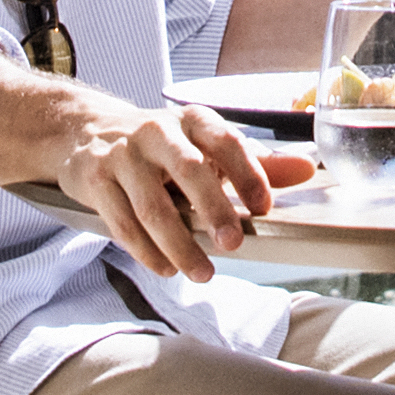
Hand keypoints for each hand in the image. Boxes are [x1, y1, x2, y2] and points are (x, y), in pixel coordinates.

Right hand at [60, 97, 289, 277]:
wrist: (87, 133)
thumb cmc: (161, 146)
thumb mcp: (206, 147)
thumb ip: (255, 162)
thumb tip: (307, 169)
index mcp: (193, 121)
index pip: (227, 141)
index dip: (248, 173)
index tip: (264, 207)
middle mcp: (158, 131)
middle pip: (190, 171)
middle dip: (214, 210)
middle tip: (233, 244)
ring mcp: (123, 155)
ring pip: (153, 207)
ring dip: (179, 245)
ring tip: (202, 273)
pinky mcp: (95, 180)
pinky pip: (123, 223)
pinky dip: (146, 251)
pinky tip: (165, 268)